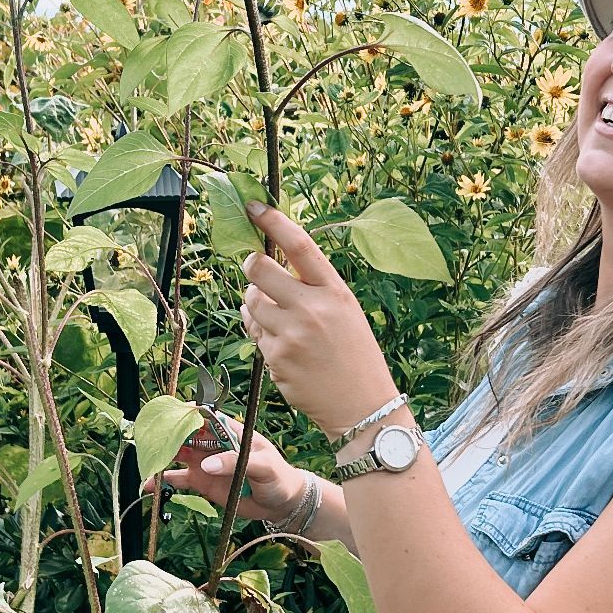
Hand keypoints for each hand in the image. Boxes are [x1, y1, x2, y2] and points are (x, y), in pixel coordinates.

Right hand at [141, 412, 306, 523]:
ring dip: (161, 456)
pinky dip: (162, 481)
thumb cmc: (278, 477)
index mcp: (230, 431)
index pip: (205, 415)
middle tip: (149, 441)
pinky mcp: (201, 482)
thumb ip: (236, 463)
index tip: (169, 414)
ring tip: (145, 461)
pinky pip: (178, 479)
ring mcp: (205, 462)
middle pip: (185, 433)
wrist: (281, 504)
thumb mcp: (262, 467)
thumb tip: (206, 465)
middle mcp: (213, 443)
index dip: (186, 412)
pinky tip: (148, 485)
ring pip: (177, 454)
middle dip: (166, 434)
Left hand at [239, 202, 398, 440]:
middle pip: (258, 269)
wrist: (362, 406)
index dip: (273, 221)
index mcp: (334, 291)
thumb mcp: (345, 310)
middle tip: (256, 271)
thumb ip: (313, 285)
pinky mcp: (275, 359)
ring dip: (255, 303)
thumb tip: (270, 260)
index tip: (253, 206)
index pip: (298, 245)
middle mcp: (311, 309)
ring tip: (278, 317)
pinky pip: (253, 333)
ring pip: (250, 302)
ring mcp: (291, 335)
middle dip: (252, 266)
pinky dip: (261, 333)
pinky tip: (283, 344)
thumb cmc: (354, 352)